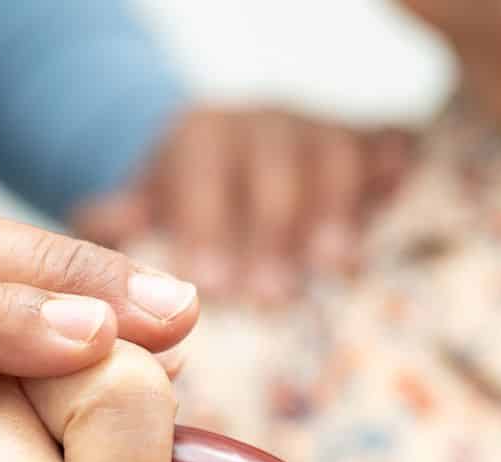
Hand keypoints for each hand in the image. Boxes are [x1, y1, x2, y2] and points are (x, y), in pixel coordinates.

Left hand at [73, 106, 414, 303]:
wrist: (219, 160)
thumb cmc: (175, 209)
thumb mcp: (135, 211)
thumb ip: (114, 224)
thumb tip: (101, 225)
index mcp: (199, 136)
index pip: (204, 174)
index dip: (210, 227)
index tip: (213, 287)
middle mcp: (259, 124)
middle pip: (272, 168)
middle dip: (272, 232)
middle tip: (269, 298)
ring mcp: (314, 129)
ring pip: (332, 155)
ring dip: (335, 212)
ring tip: (333, 269)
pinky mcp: (362, 141)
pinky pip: (385, 145)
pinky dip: (393, 169)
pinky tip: (399, 198)